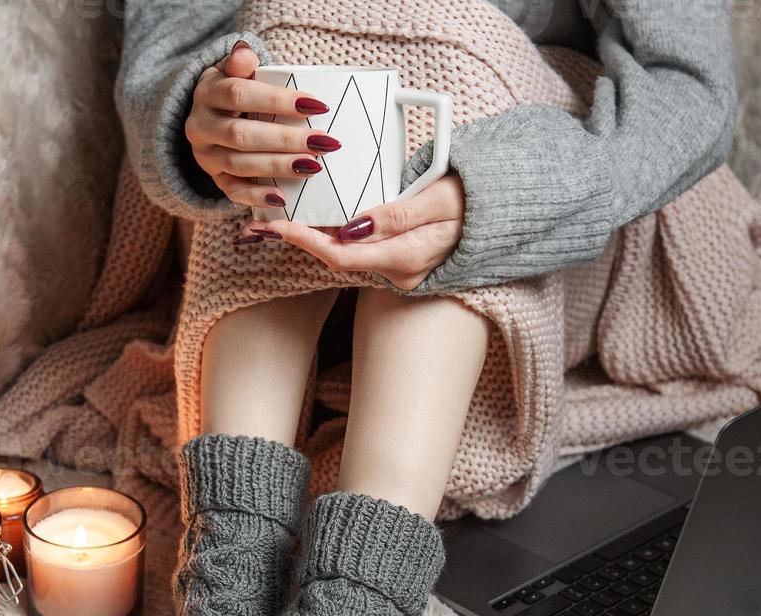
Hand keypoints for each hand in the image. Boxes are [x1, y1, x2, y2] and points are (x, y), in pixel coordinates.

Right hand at [186, 41, 342, 208]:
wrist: (207, 117)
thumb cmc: (232, 91)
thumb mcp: (232, 70)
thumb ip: (240, 63)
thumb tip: (245, 53)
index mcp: (207, 93)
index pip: (240, 94)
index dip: (277, 101)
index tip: (316, 105)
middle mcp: (200, 126)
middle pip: (242, 135)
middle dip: (285, 139)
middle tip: (322, 142)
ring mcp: (205, 156)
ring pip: (239, 165)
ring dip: (278, 166)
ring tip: (313, 166)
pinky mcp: (214, 179)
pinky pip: (232, 192)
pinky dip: (257, 197)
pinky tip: (282, 198)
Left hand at [239, 175, 465, 290]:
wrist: (501, 214)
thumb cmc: (474, 199)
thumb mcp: (440, 199)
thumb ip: (398, 214)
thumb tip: (354, 226)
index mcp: (406, 257)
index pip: (342, 255)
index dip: (306, 242)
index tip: (277, 226)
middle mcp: (398, 271)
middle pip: (336, 258)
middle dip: (298, 240)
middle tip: (259, 224)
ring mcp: (398, 269)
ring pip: (346, 254)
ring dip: (313, 238)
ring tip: (275, 221)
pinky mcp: (398, 259)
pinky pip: (359, 249)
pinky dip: (334, 235)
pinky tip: (313, 221)